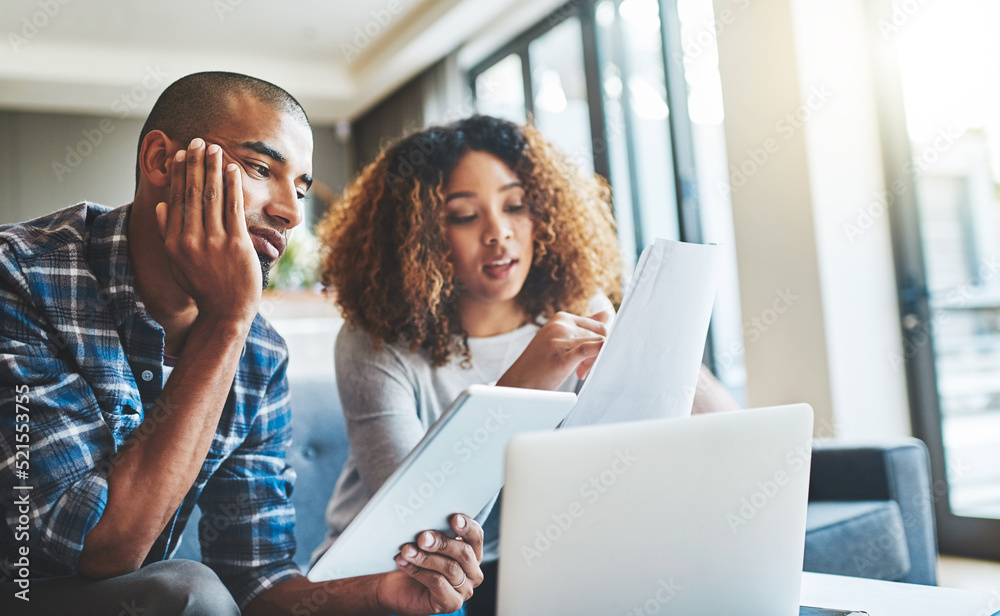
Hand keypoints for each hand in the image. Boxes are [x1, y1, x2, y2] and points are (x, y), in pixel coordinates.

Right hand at [155, 138, 261, 323]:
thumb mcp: (177, 263)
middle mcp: (191, 239)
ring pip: (212, 196)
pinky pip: (234, 208)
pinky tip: (232, 169)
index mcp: (174, 242)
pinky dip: (232, 186)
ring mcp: (215, 242)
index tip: (180, 154)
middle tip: (198, 141)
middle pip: (192, 193)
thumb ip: (168, 234)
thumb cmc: (203, 287)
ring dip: (213, 169)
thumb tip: (163, 206)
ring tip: (214, 148)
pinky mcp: (237, 244)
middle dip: (195, 164)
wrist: (226, 311)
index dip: (178, 174)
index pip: (176, 199)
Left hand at [376, 514, 483, 615]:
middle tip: (422, 537)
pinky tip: (403, 562)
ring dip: (425, 557)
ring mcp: (464, 590)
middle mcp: (473, 572)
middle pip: (464, 553)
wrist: (393, 586)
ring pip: (449, 568)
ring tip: (406, 550)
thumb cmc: (413, 559)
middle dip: (442, 543)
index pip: (476, 536)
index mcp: (472, 553)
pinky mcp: (452, 603)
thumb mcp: (425, 542)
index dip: (467, 527)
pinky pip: (438, 583)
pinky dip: (419, 571)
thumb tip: (429, 514)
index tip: (454, 518)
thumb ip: (433, 531)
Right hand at [496, 310, 610, 389]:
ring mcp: (560, 339)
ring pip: (598, 344)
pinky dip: (596, 358)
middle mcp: (560, 324)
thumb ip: (584, 327)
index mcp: (561, 318)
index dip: (598, 343)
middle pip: (599, 335)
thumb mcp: (562, 340)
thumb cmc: (540, 365)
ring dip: (594, 362)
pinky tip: (583, 370)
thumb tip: (606, 314)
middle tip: (582, 370)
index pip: (596, 326)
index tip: (586, 359)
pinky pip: (590, 350)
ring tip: (579, 373)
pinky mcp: (561, 356)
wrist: (518, 384)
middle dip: (597, 354)